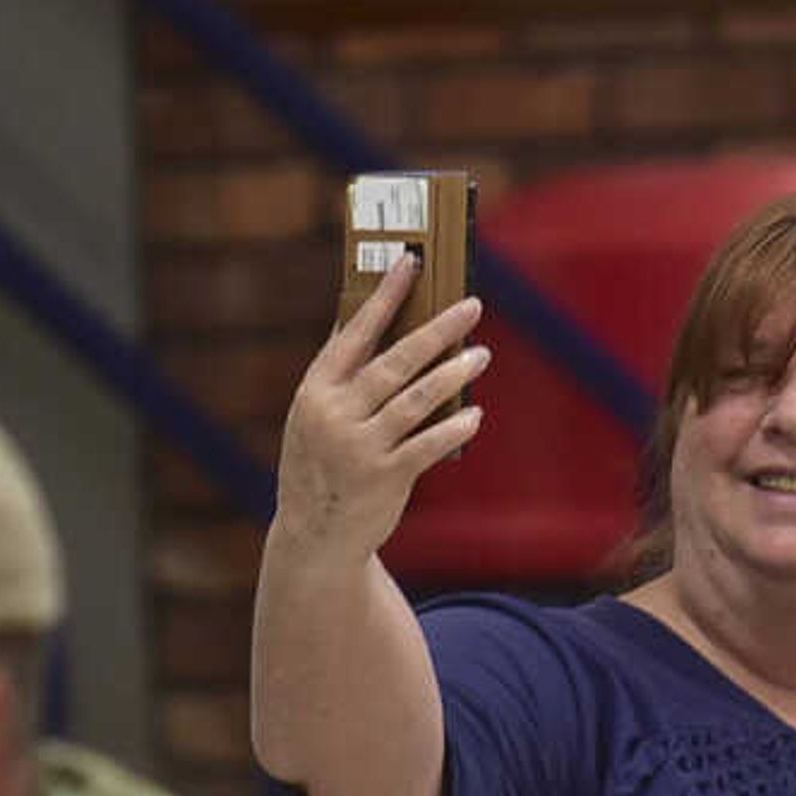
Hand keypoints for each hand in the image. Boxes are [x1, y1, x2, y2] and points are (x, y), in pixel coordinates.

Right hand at [271, 261, 490, 563]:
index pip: (354, 330)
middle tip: (471, 306)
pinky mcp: (384, 477)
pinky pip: (428, 445)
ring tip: (481, 355)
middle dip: (437, 330)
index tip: (412, 262)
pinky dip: (454, 428)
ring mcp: (359, 447)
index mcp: (316, 388)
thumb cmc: (321, 462)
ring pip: (417, 400)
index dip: (386, 295)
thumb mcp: (315, 414)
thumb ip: (343, 373)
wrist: (315, 534)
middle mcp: (334, 414)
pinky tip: (475, 413)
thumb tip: (368, 315)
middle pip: (396, 360)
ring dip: (454, 374)